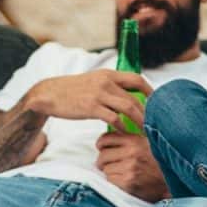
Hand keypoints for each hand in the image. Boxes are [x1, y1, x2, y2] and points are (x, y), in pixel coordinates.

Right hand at [25, 70, 151, 130]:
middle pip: (135, 96)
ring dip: (139, 121)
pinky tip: (124, 133)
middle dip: (148, 112)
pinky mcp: (91, 107)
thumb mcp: (94, 81)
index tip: (157, 104)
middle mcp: (106, 82)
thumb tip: (128, 95)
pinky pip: (113, 119)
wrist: (49, 94)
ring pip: (129, 107)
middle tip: (155, 123)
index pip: (137, 79)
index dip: (150, 91)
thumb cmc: (72, 90)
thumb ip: (110, 85)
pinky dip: (122, 127)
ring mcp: (99, 94)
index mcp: (109, 74)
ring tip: (144, 131)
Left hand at [95, 132, 168, 201]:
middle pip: (102, 155)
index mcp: (135, 140)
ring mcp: (130, 167)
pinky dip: (114, 181)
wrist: (173, 182)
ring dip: (109, 172)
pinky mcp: (129, 182)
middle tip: (107, 164)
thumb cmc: (160, 163)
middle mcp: (131, 152)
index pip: (106, 139)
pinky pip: (110, 179)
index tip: (102, 148)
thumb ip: (132, 138)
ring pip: (105, 169)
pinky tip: (123, 180)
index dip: (101, 145)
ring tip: (119, 172)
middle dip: (103, 161)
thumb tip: (114, 134)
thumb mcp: (148, 143)